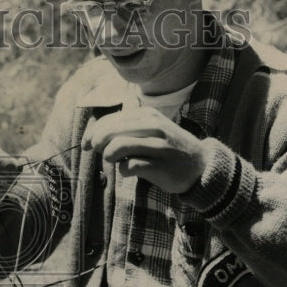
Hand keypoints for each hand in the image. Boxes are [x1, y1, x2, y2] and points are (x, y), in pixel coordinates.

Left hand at [81, 107, 207, 193]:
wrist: (201, 166)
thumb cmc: (169, 149)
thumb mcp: (151, 130)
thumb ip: (126, 129)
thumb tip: (92, 136)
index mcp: (148, 114)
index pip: (110, 120)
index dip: (91, 133)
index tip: (85, 145)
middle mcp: (153, 126)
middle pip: (109, 132)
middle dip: (97, 144)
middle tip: (100, 154)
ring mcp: (157, 146)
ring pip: (116, 147)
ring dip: (108, 157)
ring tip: (115, 161)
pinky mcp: (159, 165)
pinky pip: (129, 167)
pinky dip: (123, 171)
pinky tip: (129, 171)